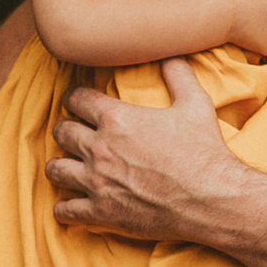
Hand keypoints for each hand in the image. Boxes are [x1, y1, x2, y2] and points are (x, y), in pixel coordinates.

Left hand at [49, 56, 240, 239]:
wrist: (211, 199)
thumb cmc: (204, 152)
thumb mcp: (195, 104)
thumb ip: (179, 75)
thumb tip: (173, 55)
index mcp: (117, 118)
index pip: (76, 99)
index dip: (75, 98)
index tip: (78, 102)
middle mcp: (100, 148)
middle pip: (61, 133)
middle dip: (66, 132)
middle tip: (74, 136)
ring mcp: (98, 182)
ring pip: (55, 170)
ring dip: (60, 167)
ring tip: (68, 168)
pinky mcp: (102, 212)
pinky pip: (65, 210)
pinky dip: (65, 207)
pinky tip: (72, 204)